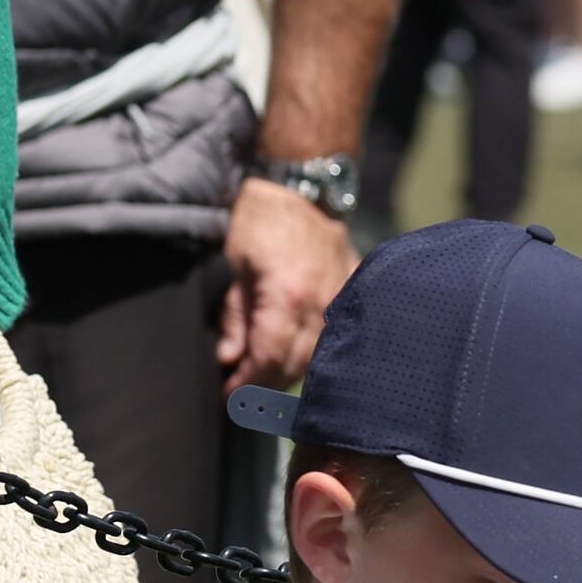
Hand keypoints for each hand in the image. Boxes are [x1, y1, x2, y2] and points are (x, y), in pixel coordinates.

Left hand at [219, 179, 358, 390]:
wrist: (300, 185)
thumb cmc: (260, 219)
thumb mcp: (233, 264)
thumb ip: (233, 316)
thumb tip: (229, 358)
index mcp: (287, 297)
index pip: (270, 360)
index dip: (248, 384)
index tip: (229, 396)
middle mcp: (321, 306)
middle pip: (296, 367)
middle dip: (266, 385)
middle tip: (242, 395)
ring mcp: (341, 301)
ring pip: (319, 357)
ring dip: (290, 372)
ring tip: (264, 376)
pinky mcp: (352, 294)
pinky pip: (336, 335)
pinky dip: (315, 350)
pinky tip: (296, 354)